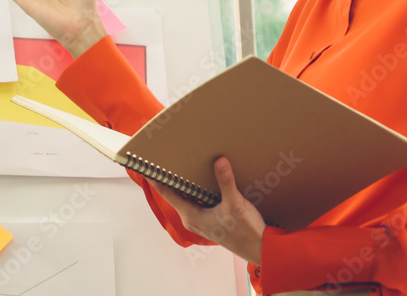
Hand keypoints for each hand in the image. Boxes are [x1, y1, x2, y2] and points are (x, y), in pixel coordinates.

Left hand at [148, 157, 265, 264]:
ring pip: (188, 197)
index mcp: (191, 216)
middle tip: (167, 157)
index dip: (156, 178)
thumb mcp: (235, 204)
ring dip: (186, 183)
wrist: (260, 250)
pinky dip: (198, 189)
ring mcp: (201, 220)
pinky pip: (198, 201)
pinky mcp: (210, 220)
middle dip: (171, 177)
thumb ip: (226, 182)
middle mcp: (192, 219)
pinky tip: (205, 179)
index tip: (146, 164)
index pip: (166, 193)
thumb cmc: (245, 232)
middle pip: (175, 194)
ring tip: (184, 163)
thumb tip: (219, 161)